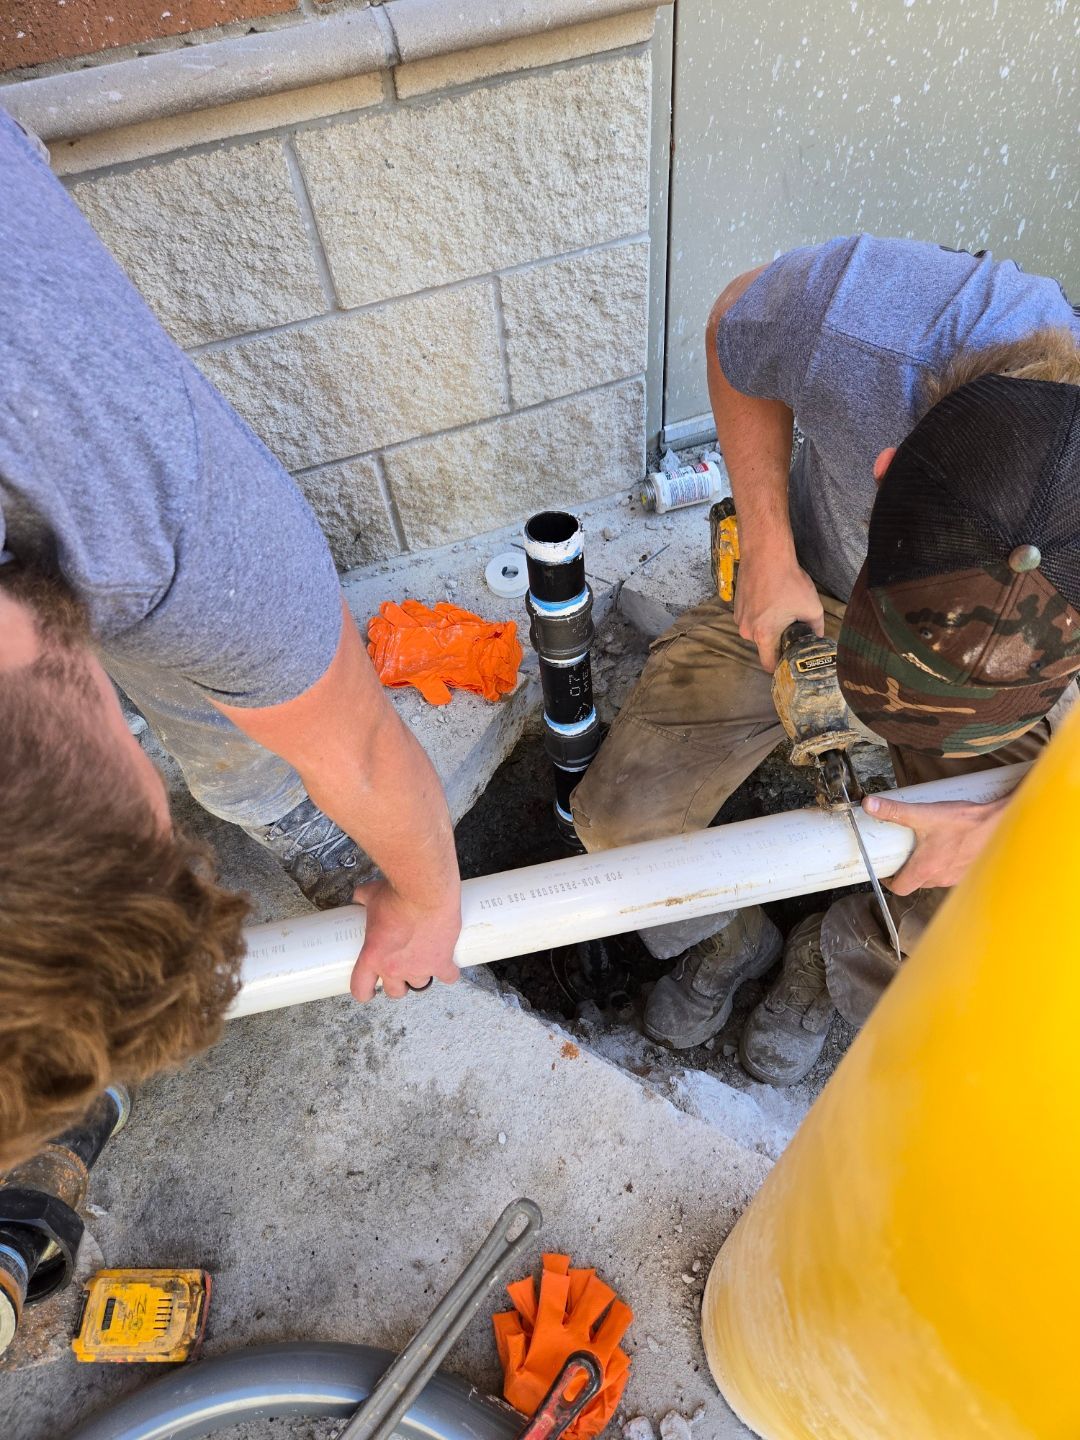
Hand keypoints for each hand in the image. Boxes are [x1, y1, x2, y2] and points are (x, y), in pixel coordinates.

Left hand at [349, 879, 461, 1000]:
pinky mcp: (441, 963)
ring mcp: (419, 968)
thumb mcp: (372, 895)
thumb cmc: (397, 894)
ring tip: (423, 960)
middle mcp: (394, 968)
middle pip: (395, 992)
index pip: (360, 989)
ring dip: (421, 975)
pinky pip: (448, 977)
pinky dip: (448, 972)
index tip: (370, 989)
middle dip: (397, 982)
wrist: (426, 891)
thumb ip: (363, 898)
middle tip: (400, 967)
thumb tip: (359, 895)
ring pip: (420, 985)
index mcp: (372, 957)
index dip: (365, 991)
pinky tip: (447, 965)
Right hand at [734, 552, 823, 671]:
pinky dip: (760, 615)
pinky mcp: (736, 607)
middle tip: (790, 626)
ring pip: (756, 632)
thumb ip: (816, 628)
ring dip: (767, 627)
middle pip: (763, 647)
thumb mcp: (812, 606)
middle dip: (776, 641)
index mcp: (764, 635)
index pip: (769, 664)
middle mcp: (746, 630)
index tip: (790, 659)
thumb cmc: (788, 580)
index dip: (781, 665)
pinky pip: (750, 620)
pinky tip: (770, 601)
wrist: (766, 554)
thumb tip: (818, 638)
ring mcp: (738, 618)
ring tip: (779, 609)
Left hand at [862, 793, 1009, 894]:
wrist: (999, 823)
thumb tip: (869, 805)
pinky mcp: (968, 872)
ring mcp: (955, 877)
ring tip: (923, 847)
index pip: (900, 888)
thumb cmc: (964, 821)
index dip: (889, 881)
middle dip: (907, 870)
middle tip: (902, 853)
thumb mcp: (923, 813)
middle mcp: (940, 878)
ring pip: (932, 878)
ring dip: (926, 867)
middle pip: (915, 882)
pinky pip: (949, 873)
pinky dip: (943, 864)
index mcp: (925, 869)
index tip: (887, 870)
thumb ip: (894, 810)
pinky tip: (945, 847)